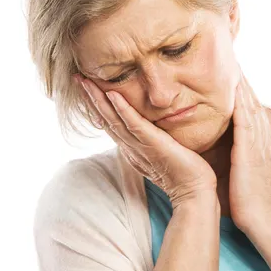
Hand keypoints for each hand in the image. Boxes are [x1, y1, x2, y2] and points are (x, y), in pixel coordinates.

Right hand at [73, 74, 216, 208]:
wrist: (193, 192)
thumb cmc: (184, 174)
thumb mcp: (164, 153)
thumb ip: (155, 141)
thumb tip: (154, 131)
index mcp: (132, 148)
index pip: (110, 123)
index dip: (97, 106)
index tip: (88, 88)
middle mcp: (130, 147)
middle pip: (105, 118)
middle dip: (90, 98)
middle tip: (77, 78)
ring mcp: (139, 146)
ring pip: (112, 119)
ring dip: (98, 99)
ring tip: (85, 81)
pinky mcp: (152, 144)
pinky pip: (134, 124)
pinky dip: (122, 109)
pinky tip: (112, 94)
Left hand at [228, 66, 270, 233]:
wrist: (263, 218)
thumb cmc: (252, 198)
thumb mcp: (249, 169)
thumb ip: (242, 153)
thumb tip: (232, 144)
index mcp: (261, 140)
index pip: (252, 109)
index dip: (244, 90)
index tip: (235, 72)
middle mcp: (262, 136)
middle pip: (252, 101)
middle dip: (243, 80)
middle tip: (233, 57)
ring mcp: (258, 142)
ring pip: (250, 106)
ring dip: (243, 85)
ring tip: (235, 63)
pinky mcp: (250, 150)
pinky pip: (246, 120)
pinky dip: (242, 102)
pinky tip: (235, 88)